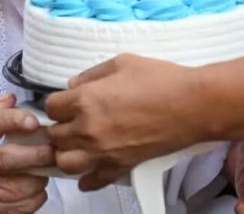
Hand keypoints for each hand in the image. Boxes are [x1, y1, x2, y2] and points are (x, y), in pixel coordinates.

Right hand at [0, 94, 53, 213]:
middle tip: (53, 150)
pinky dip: (36, 196)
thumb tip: (11, 98)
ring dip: (40, 176)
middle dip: (37, 153)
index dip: (14, 121)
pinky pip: (24, 205)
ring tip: (43, 169)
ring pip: (21, 185)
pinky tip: (33, 187)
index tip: (34, 122)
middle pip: (7, 158)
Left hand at [46, 54, 204, 190]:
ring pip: (65, 162)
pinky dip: (87, 179)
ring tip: (75, 144)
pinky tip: (88, 171)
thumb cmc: (161, 80)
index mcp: (85, 100)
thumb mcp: (122, 62)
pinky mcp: (121, 165)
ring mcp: (103, 151)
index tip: (66, 101)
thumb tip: (74, 84)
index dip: (57, 102)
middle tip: (71, 120)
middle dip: (59, 126)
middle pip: (55, 135)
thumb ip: (92, 73)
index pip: (51, 107)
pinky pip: (94, 180)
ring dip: (66, 153)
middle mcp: (88, 129)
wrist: (192, 105)